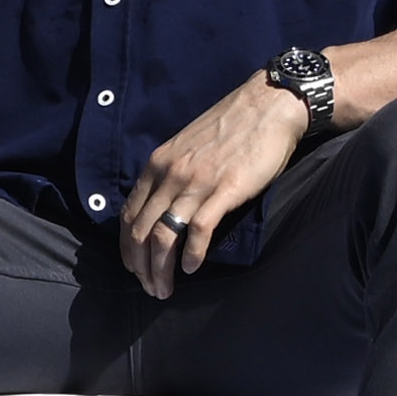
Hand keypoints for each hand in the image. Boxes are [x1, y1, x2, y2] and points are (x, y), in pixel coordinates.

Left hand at [119, 73, 310, 299]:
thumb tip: (162, 208)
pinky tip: (191, 269)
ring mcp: (196, 182)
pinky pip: (198, 230)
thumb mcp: (186, 148)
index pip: (128, 215)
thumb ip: (170, 175)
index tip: (134, 268)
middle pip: (140, 231)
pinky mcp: (224, 190)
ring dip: (160, 268)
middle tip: (149, 288)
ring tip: (164, 289)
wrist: (268, 106)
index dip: (127, 248)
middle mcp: (170, 174)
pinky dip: (190, 254)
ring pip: (163, 235)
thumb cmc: (231, 129)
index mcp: (157, 165)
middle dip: (140, 266)